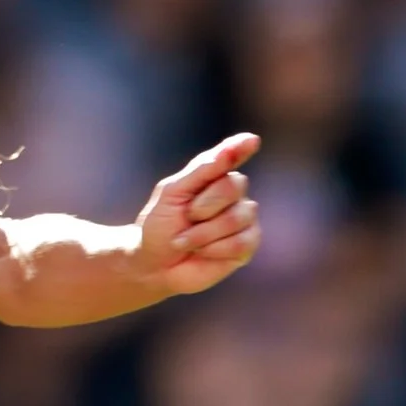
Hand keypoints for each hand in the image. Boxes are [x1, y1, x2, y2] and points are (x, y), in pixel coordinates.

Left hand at [131, 134, 261, 296]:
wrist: (154, 264)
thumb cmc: (161, 225)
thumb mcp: (173, 192)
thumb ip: (203, 169)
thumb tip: (233, 147)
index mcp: (215, 175)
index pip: (232, 156)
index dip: (242, 148)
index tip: (251, 141)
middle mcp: (234, 193)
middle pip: (233, 187)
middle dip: (201, 207)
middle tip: (186, 219)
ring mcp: (244, 218)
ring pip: (236, 218)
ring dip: (202, 233)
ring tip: (186, 241)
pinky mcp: (248, 244)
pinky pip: (241, 242)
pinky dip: (214, 249)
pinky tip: (202, 252)